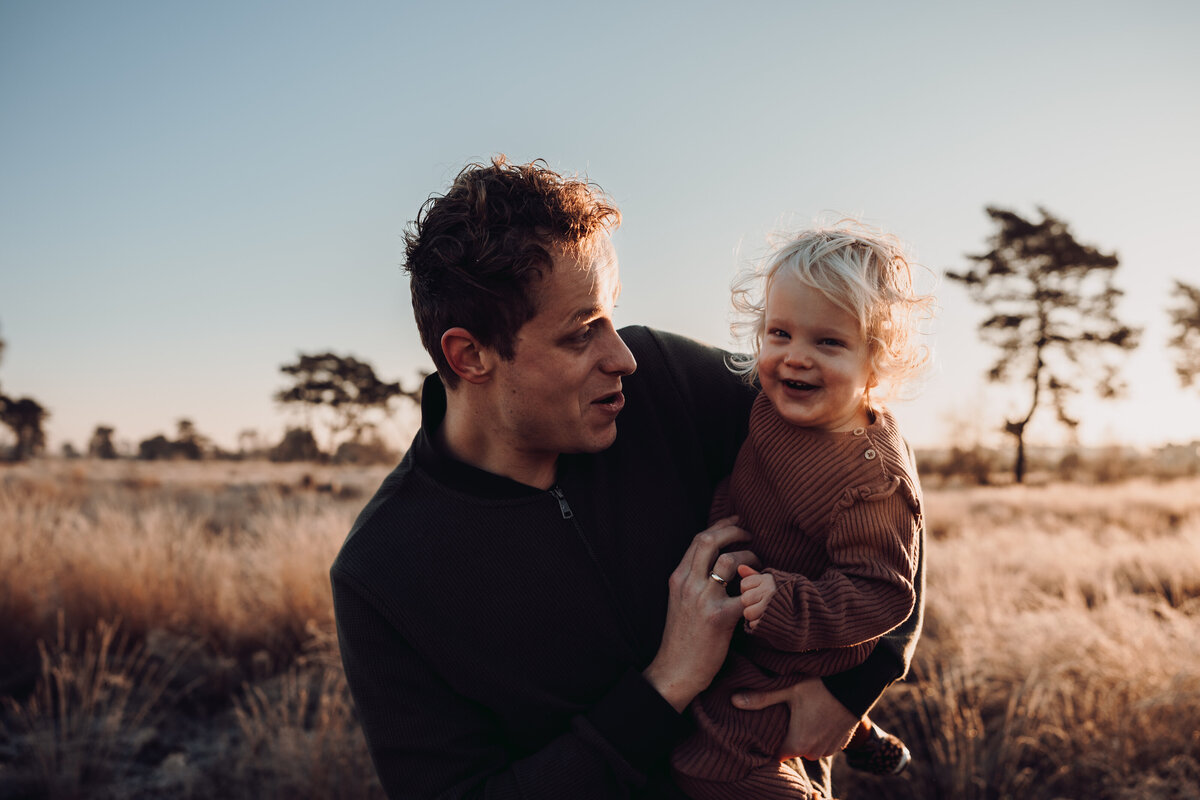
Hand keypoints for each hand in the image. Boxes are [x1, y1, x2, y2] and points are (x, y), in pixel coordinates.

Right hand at [643, 517, 759, 710]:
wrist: (676, 670)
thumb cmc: (682, 639)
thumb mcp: (680, 602)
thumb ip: (694, 582)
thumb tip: (717, 564)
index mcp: (679, 578)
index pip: (699, 539)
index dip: (720, 526)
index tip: (736, 521)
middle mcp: (688, 584)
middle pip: (711, 541)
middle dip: (735, 531)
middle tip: (750, 534)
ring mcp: (703, 600)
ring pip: (729, 561)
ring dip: (749, 558)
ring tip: (758, 565)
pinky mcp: (720, 618)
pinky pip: (747, 594)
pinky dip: (760, 589)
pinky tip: (766, 592)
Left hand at [731, 677, 857, 759]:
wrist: (859, 684)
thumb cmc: (821, 685)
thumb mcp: (788, 688)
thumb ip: (761, 697)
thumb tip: (733, 701)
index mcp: (798, 744)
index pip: (775, 754)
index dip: (767, 742)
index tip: (762, 729)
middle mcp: (814, 752)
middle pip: (791, 749)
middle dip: (785, 735)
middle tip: (780, 714)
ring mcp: (830, 749)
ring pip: (808, 745)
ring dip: (804, 733)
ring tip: (798, 712)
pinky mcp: (843, 743)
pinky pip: (823, 742)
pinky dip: (819, 731)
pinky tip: (815, 713)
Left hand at [736, 564, 776, 630]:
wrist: (803, 609)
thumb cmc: (782, 593)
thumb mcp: (770, 580)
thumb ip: (753, 575)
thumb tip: (740, 567)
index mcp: (768, 580)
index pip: (744, 584)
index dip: (749, 589)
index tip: (759, 591)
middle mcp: (769, 592)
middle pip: (745, 599)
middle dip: (750, 602)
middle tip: (763, 602)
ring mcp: (769, 607)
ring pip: (747, 613)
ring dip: (753, 614)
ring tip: (764, 611)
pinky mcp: (769, 621)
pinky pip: (753, 624)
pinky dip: (757, 624)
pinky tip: (766, 619)